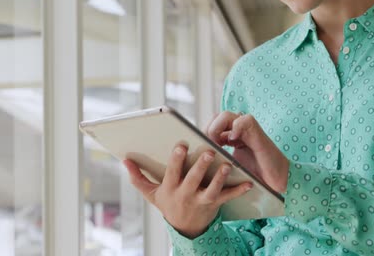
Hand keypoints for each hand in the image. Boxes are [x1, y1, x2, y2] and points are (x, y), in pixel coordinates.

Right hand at [123, 143, 252, 238]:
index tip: (181, 145)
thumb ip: (138, 177)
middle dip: (201, 166)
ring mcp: (201, 201)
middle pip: (193, 180)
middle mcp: (185, 195)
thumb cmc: (168, 204)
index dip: (176, 159)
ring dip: (220, 178)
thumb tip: (125, 160)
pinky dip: (239, 190)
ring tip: (228, 165)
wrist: (185, 229)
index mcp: (170, 189)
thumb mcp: (151, 194)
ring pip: (212, 190)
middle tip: (209, 152)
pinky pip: (228, 197)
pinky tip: (249, 182)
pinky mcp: (215, 205)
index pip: (172, 173)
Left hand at [204, 111, 288, 193]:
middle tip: (206, 145)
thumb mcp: (227, 166)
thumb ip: (215, 157)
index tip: (197, 146)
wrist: (273, 182)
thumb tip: (194, 157)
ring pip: (226, 115)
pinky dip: (236, 127)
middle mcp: (237, 130)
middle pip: (215, 118)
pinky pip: (244, 120)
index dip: (202, 133)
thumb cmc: (252, 176)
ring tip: (216, 143)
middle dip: (207, 130)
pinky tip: (232, 139)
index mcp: (229, 136)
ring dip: (217, 127)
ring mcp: (247, 130)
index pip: (210, 126)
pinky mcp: (257, 132)